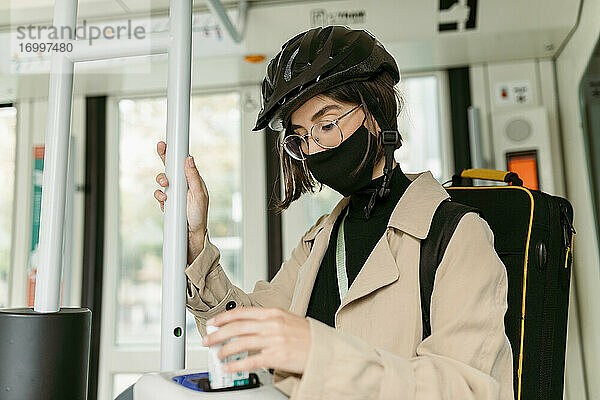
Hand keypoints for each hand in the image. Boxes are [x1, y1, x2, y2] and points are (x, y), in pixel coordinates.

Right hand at [154, 141, 208, 263]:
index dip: (173, 152)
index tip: (165, 143)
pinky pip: (159, 195)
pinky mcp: (167, 202)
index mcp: (192, 180)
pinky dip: (160, 196)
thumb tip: (189, 159)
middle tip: (161, 155)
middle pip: (170, 168)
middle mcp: (183, 184)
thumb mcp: (199, 194)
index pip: (182, 162)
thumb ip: (193, 177)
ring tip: (166, 190)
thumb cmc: (199, 215)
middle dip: (164, 162)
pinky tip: (165, 201)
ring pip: (162, 181)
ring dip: (161, 183)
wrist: (191, 234)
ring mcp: (174, 193)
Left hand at [203, 307, 310, 374]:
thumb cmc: (306, 335)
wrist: (324, 348)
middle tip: (208, 340)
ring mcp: (274, 341)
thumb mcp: (286, 319)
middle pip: (237, 328)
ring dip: (225, 350)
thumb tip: (245, 327)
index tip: (213, 323)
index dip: (223, 318)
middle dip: (218, 334)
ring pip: (241, 344)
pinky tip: (229, 367)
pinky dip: (236, 365)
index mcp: (273, 313)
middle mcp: (272, 325)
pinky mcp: (277, 357)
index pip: (242, 313)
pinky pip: (251, 361)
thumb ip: (266, 321)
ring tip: (218, 354)